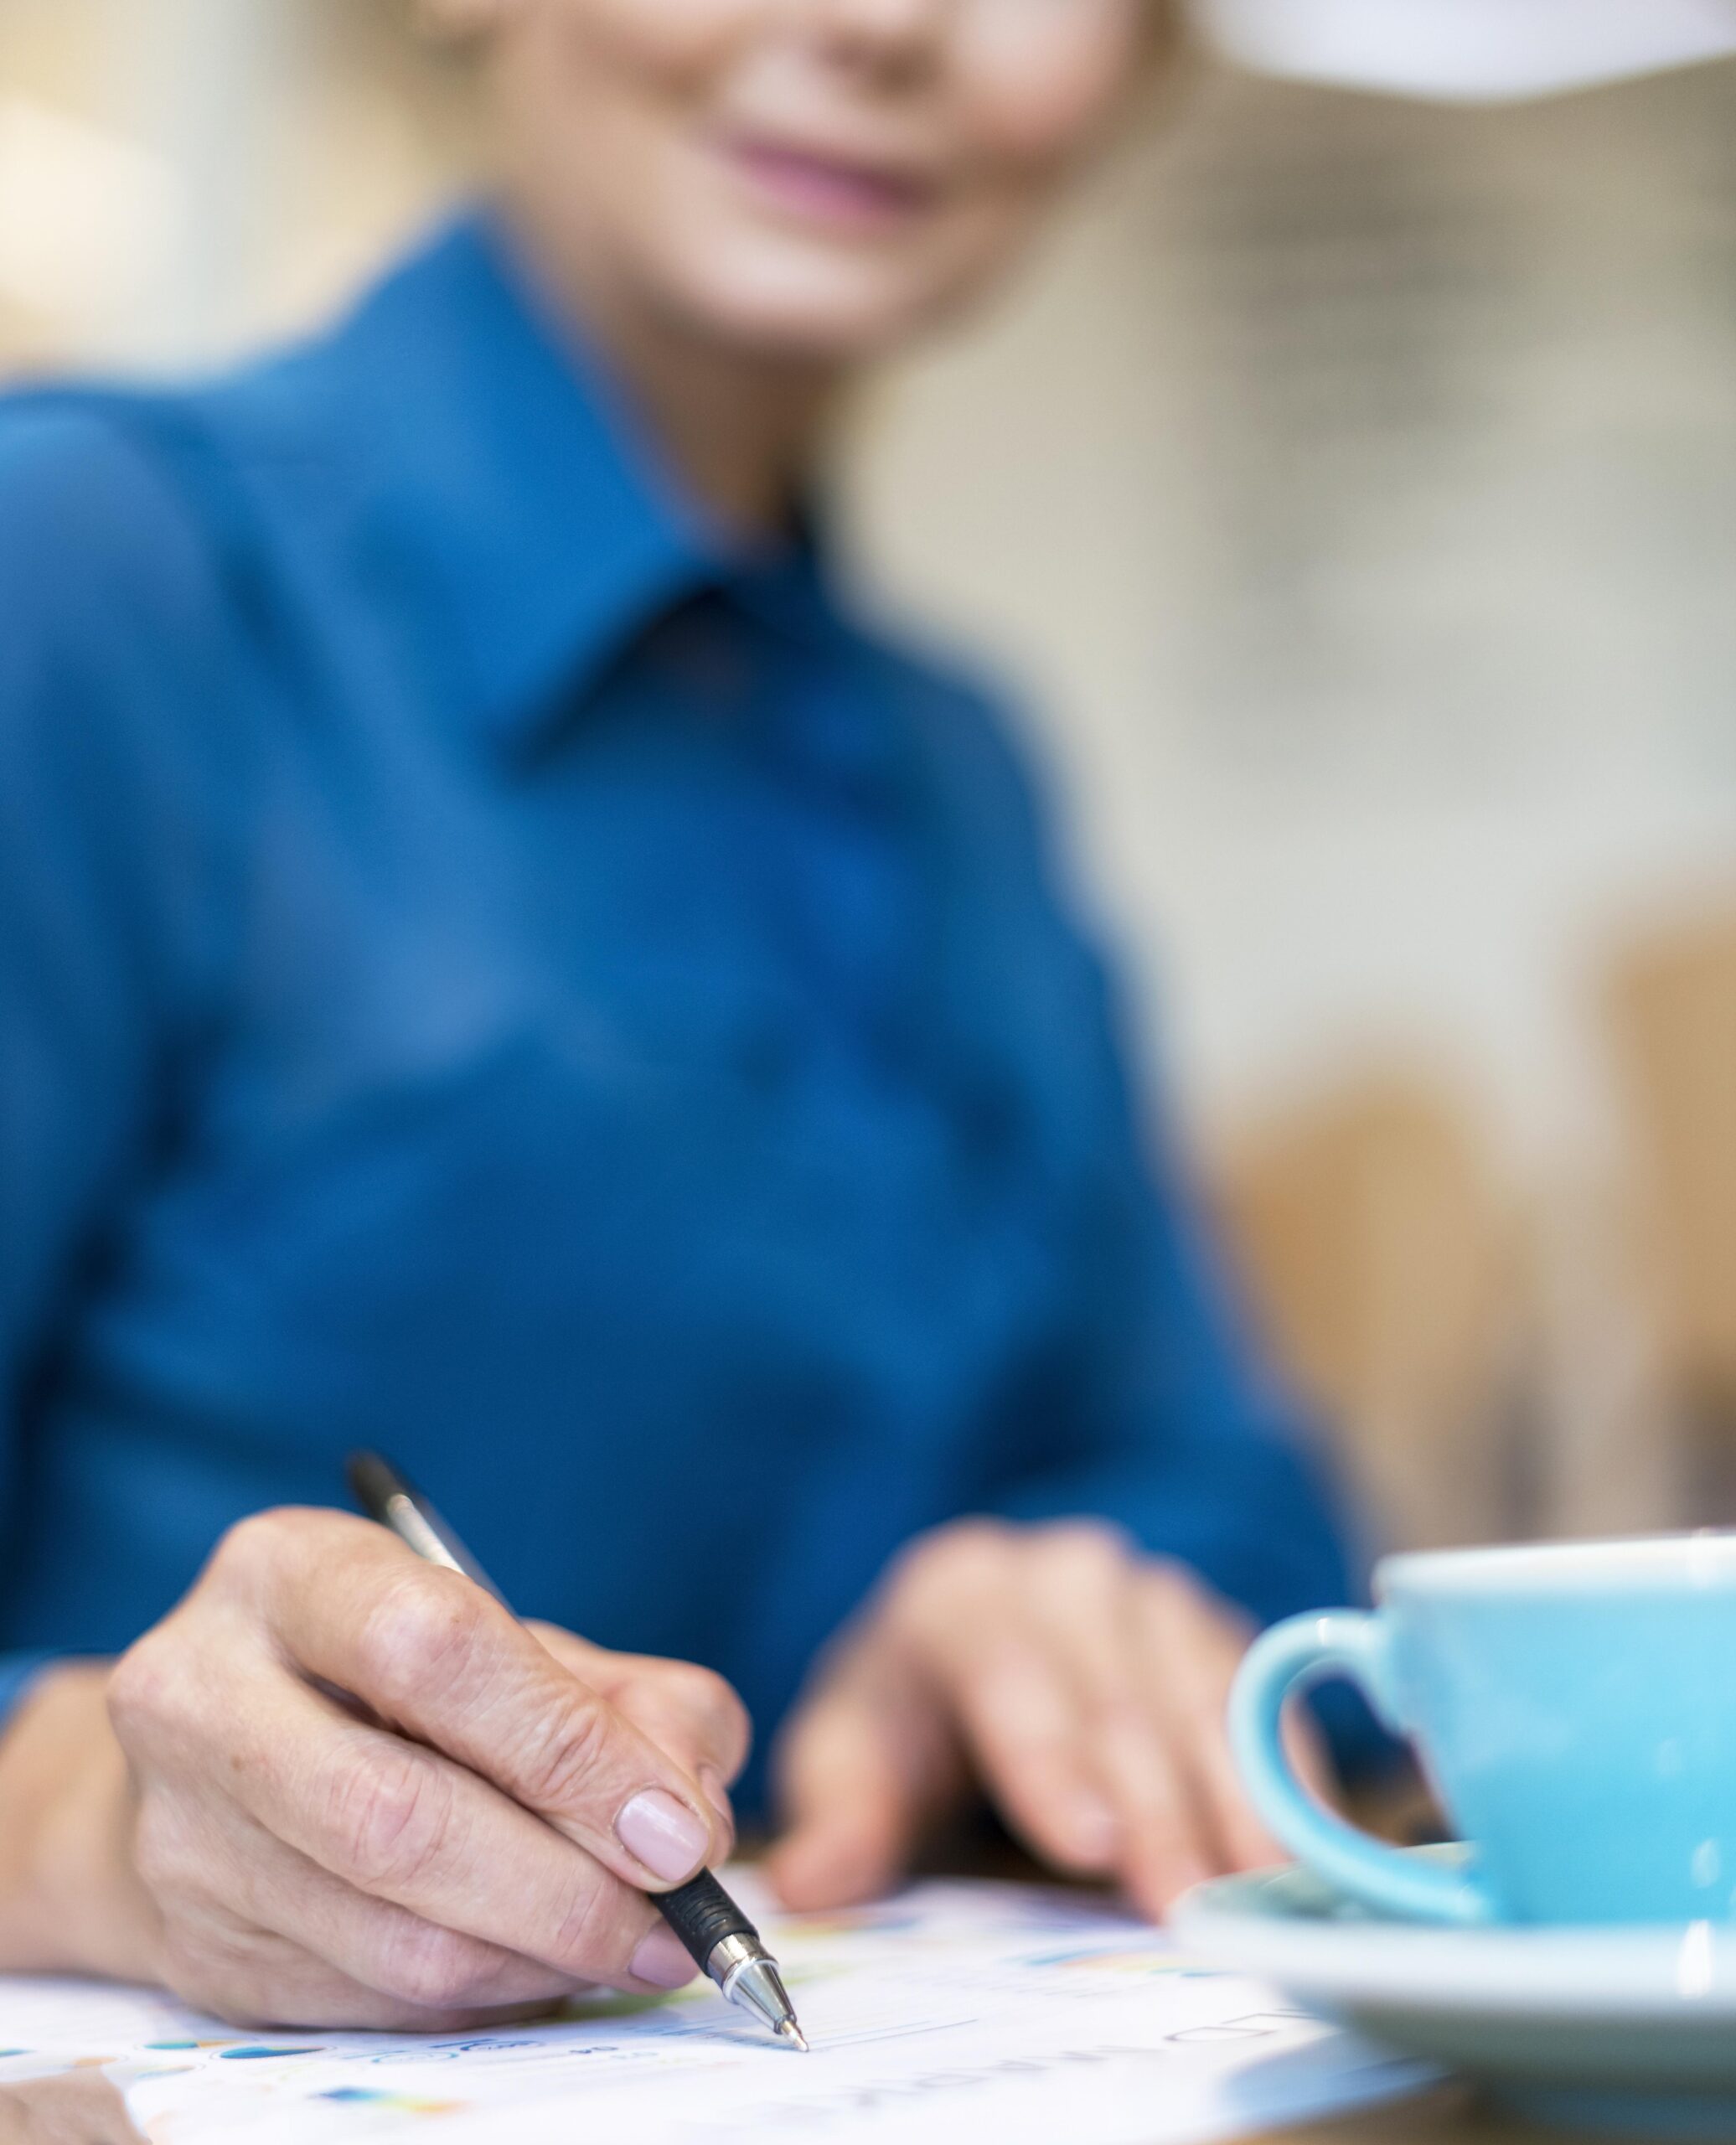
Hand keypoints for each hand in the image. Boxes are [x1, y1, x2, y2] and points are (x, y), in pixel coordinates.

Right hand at [0, 1509, 747, 2027]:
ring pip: (394, 1939)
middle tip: (676, 1919)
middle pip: (401, 1818)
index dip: (568, 1750)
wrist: (230, 1751)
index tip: (674, 1828)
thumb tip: (690, 1820)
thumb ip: (633, 1703)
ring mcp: (181, 1832)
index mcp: (286, 1571)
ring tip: (634, 1944)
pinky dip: (487, 1995)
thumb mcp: (522, 1642)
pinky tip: (540, 1961)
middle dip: (569, 1887)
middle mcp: (201, 1692)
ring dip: (544, 1960)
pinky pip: (374, 2002)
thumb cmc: (409, 1681)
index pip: (432, 1651)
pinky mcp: (194, 1946)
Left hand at [768, 1519, 1328, 1920]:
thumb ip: (840, 1814)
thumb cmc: (915, 1716)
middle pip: (1115, 1691)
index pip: (1008, 1668)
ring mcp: (1156, 1597)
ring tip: (1261, 1894)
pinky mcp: (1221, 1636)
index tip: (1082, 1845)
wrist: (982, 1651)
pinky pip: (1267, 1704)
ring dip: (1236, 1799)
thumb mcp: (854, 1753)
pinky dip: (1289, 1778)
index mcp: (963, 1589)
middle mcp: (1069, 1574)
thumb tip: (811, 1884)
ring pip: (1203, 1695)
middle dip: (1153, 1804)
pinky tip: (1310, 1853)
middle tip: (1183, 1906)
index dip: (1047, 1757)